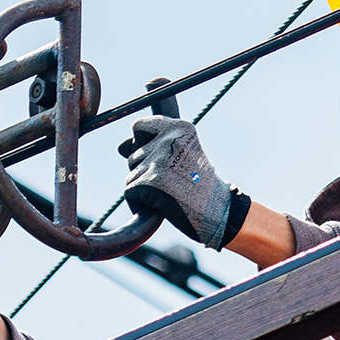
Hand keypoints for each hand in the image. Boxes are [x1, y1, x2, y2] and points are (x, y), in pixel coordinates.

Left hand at [118, 116, 250, 249]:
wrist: (219, 213)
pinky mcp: (150, 183)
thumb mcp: (181, 155)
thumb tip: (120, 147)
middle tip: (174, 181)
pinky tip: (162, 205)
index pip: (139, 126)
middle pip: (133, 155)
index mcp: (180, 128)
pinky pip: (130, 192)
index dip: (142, 143)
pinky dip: (140, 203)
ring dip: (144, 188)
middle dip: (146, 171)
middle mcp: (169, 140)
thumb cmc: (198, 184)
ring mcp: (159, 161)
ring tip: (170, 193)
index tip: (158, 157)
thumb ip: (151, 146)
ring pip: (131, 175)